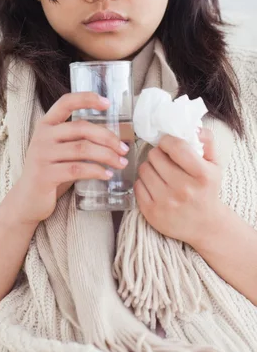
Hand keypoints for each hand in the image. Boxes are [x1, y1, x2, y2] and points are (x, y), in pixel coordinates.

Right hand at [13, 92, 128, 224]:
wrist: (26, 199)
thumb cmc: (49, 171)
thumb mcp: (58, 149)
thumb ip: (75, 139)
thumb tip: (111, 136)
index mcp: (46, 125)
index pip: (66, 102)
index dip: (87, 99)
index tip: (108, 103)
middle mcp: (42, 136)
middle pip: (81, 128)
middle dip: (107, 137)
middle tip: (124, 148)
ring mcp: (42, 155)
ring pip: (82, 149)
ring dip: (107, 156)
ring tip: (121, 163)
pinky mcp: (45, 175)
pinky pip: (77, 169)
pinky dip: (96, 171)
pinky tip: (107, 175)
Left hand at [133, 128, 223, 245]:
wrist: (204, 225)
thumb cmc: (207, 189)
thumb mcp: (214, 165)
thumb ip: (206, 141)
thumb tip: (192, 127)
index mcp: (202, 175)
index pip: (176, 146)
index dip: (167, 141)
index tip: (168, 144)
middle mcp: (183, 189)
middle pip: (155, 156)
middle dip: (158, 154)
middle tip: (164, 159)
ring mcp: (166, 202)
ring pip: (144, 169)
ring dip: (149, 167)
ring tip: (159, 172)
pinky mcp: (151, 212)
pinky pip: (137, 185)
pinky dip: (143, 182)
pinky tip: (154, 185)